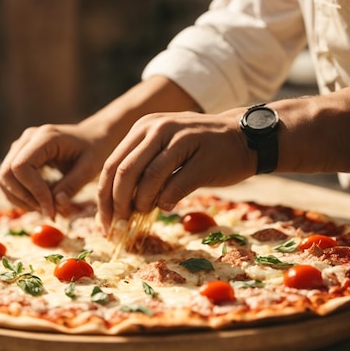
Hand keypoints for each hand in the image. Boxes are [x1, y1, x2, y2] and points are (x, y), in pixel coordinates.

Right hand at [0, 123, 110, 217]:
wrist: (91, 137)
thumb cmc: (94, 150)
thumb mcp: (90, 168)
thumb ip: (72, 186)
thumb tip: (55, 205)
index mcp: (45, 137)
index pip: (22, 166)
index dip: (33, 191)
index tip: (52, 209)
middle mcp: (27, 139)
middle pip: (7, 174)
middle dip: (26, 198)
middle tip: (49, 212)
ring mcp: (20, 146)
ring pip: (4, 179)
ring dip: (22, 200)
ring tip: (46, 208)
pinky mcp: (17, 156)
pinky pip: (8, 181)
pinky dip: (20, 197)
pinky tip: (40, 201)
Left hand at [96, 108, 254, 230]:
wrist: (245, 138)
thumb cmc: (199, 150)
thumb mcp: (164, 148)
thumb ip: (140, 168)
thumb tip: (116, 207)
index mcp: (144, 127)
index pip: (112, 164)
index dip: (104, 197)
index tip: (104, 222)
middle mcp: (159, 128)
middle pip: (124, 172)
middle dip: (118, 204)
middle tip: (121, 223)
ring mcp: (182, 140)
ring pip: (148, 179)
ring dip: (141, 203)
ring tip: (144, 213)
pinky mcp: (203, 158)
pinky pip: (175, 186)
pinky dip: (166, 202)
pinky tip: (166, 207)